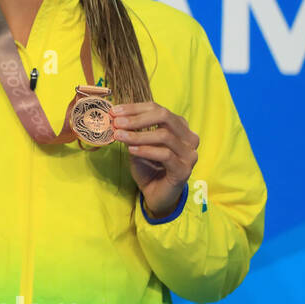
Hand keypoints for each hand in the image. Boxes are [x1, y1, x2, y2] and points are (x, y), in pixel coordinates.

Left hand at [110, 101, 197, 217]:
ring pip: (164, 136)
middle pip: (164, 117)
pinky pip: (165, 155)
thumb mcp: (137, 145)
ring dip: (138, 135)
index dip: (135, 108)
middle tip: (117, 122)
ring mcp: (189, 154)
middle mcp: (189, 138)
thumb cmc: (149, 167)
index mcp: (180, 127)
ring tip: (119, 136)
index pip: (158, 109)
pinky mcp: (184, 169)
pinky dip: (146, 150)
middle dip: (137, 118)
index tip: (114, 111)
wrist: (156, 194)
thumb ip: (132, 131)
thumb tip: (115, 117)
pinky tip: (131, 150)